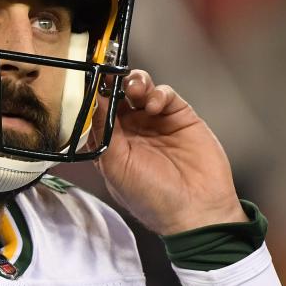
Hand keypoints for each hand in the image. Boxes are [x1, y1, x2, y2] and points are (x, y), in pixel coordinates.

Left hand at [84, 70, 246, 234]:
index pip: (97, 112)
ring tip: (134, 90)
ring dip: (134, 83)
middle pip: (117, 95)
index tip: (89, 81)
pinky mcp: (180, 116)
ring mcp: (156, 122)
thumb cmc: (152, 198)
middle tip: (110, 76)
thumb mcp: (116, 166)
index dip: (93, 96)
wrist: (196, 209)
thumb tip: (94, 100)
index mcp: (112, 144)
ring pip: (140, 89)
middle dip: (113, 83)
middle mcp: (132, 131)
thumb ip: (103, 131)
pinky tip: (154, 105)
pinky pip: (165, 95)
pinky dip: (158, 93)